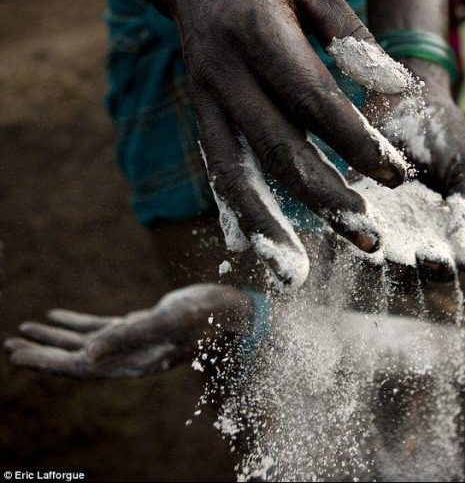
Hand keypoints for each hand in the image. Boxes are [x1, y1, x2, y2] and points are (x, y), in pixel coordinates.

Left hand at [4, 284, 251, 379]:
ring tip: (25, 328)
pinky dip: (78, 323)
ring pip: (87, 343)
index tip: (18, 355)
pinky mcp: (140, 327)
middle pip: (79, 358)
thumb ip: (129, 337)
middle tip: (11, 344)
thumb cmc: (204, 314)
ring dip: (57, 337)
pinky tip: (58, 315)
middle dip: (45, 351)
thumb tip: (88, 355)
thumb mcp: (167, 321)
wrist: (231, 308)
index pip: (83, 368)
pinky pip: (101, 328)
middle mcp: (131, 357)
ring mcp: (135, 342)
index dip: (49, 362)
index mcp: (135, 362)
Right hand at [168, 0, 410, 286]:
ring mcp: (206, 101)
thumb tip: (398, 91)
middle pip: (278, 150)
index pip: (315, 101)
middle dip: (326, 200)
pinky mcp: (200, 117)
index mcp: (259, 34)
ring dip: (270, 228)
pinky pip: (216, 173)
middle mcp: (226, 74)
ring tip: (299, 273)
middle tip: (368, 239)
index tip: (396, 176)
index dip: (356, 143)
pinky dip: (237, 215)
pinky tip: (258, 250)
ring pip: (236, 175)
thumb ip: (354, 35)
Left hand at [363, 59, 464, 280]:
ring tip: (375, 255)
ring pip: (373, 256)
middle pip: (406, 272)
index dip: (440, 270)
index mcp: (442, 234)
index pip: (442, 267)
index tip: (437, 261)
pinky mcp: (348, 201)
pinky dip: (342, 235)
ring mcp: (376, 220)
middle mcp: (408, 235)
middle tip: (401, 261)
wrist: (407, 94)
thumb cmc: (447, 132)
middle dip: (404, 273)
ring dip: (373, 262)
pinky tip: (343, 236)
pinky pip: (342, 227)